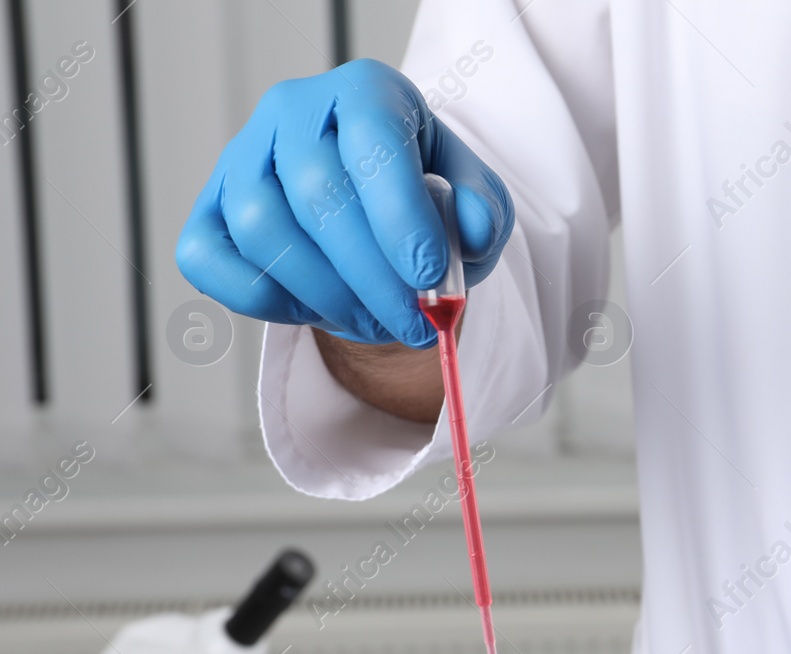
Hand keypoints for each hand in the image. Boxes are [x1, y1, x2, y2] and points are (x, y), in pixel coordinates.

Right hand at [176, 59, 512, 347]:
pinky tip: (317, 312)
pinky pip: (210, 261)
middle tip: (413, 325)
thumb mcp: (471, 194)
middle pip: (316, 192)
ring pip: (263, 229)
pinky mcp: (208, 209)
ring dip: (326, 295)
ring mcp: (240, 157)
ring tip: (376, 324)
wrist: (374, 211)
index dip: (400, 215)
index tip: (428, 277)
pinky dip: (265, 300)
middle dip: (372, 276)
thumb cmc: (422, 196)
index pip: (373, 140)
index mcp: (364, 92)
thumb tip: (474, 230)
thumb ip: (482, 208)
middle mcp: (292, 111)